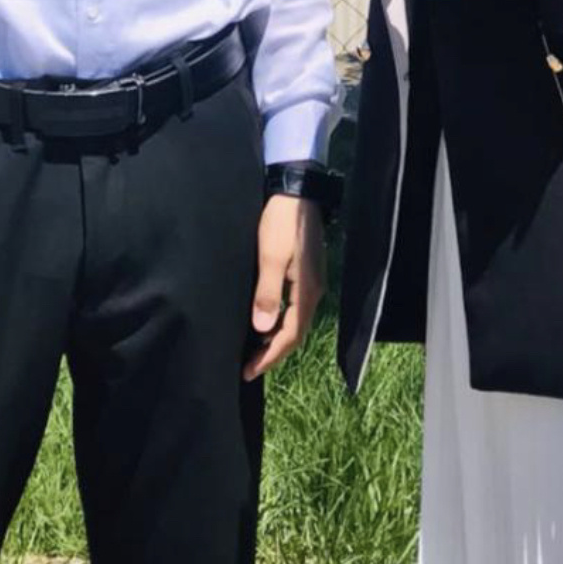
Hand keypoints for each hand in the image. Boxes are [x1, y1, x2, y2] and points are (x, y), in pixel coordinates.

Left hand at [243, 195, 326, 380]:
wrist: (296, 192)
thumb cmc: (281, 223)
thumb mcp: (269, 258)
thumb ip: (267, 294)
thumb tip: (262, 329)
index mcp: (306, 292)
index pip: (289, 336)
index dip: (269, 357)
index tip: (248, 371)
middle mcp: (313, 292)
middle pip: (296, 333)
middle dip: (273, 353)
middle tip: (249, 367)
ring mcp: (312, 282)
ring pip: (296, 321)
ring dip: (277, 339)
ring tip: (256, 351)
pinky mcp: (306, 273)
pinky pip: (296, 308)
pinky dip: (281, 322)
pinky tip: (267, 321)